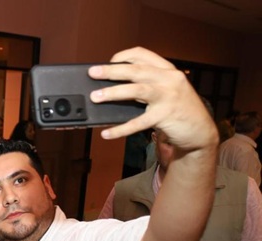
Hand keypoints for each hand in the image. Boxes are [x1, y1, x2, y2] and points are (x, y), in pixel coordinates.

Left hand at [88, 47, 216, 149]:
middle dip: (112, 71)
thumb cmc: (178, 110)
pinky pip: (138, 122)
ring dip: (113, 92)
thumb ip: (147, 85)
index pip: (143, 55)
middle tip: (93, 73)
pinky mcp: (166, 116)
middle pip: (136, 70)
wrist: (201, 131)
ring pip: (137, 90)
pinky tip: (106, 133)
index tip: (107, 62)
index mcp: (168, 70)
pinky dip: (120, 129)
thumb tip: (113, 87)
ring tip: (95, 96)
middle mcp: (170, 79)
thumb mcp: (166, 91)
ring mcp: (169, 97)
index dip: (123, 57)